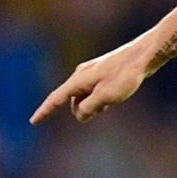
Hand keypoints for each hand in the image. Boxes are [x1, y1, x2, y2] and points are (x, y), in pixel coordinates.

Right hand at [30, 41, 153, 123]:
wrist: (143, 55)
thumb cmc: (125, 76)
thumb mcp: (106, 97)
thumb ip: (88, 108)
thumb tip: (79, 114)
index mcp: (78, 80)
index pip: (57, 99)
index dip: (45, 111)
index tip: (33, 121)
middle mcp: (80, 75)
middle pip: (75, 102)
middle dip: (86, 110)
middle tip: (107, 104)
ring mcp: (91, 73)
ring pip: (86, 98)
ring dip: (96, 104)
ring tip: (115, 95)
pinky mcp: (101, 73)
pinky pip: (95, 92)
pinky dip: (102, 98)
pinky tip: (118, 91)